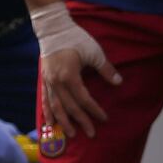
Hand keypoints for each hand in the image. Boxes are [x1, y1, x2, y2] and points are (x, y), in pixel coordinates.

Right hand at [31, 2, 121, 138]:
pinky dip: (48, 113)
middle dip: (81, 121)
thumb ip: (106, 69)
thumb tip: (119, 83)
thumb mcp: (94, 52)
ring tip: (71, 134)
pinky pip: (45, 100)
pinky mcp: (43, 80)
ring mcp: (48, 82)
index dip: (94, 110)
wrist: (53, 28)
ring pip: (55, 107)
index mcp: (69, 75)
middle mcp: (56, 82)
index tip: (104, 119)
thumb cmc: (75, 38)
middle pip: (70, 107)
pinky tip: (50, 124)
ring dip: (63, 122)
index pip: (83, 99)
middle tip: (91, 133)